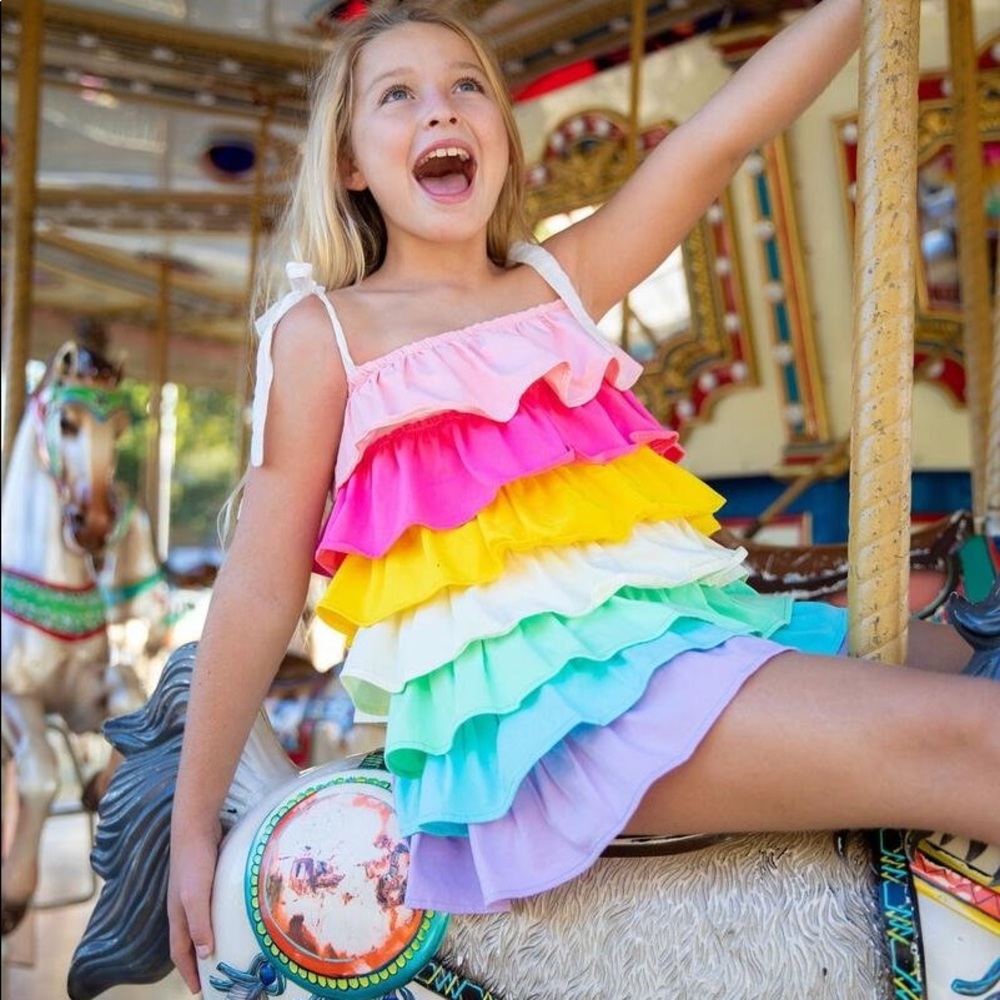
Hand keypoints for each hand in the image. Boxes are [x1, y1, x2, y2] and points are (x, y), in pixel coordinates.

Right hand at [168, 816, 221, 993]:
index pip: (181, 953)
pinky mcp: (206, 880)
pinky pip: (211, 907)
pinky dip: (218, 919)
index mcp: (178, 916)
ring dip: (209, 940)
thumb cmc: (194, 861)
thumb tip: (205, 953)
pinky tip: (232, 917)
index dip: (189, 973)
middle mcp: (183, 907)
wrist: (196, 825)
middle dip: (198, 962)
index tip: (200, 990)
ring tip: (224, 951)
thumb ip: (199, 924)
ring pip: (200, 924)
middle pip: (189, 942)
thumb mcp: (195, 896)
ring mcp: (194, 893)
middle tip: (214, 977)